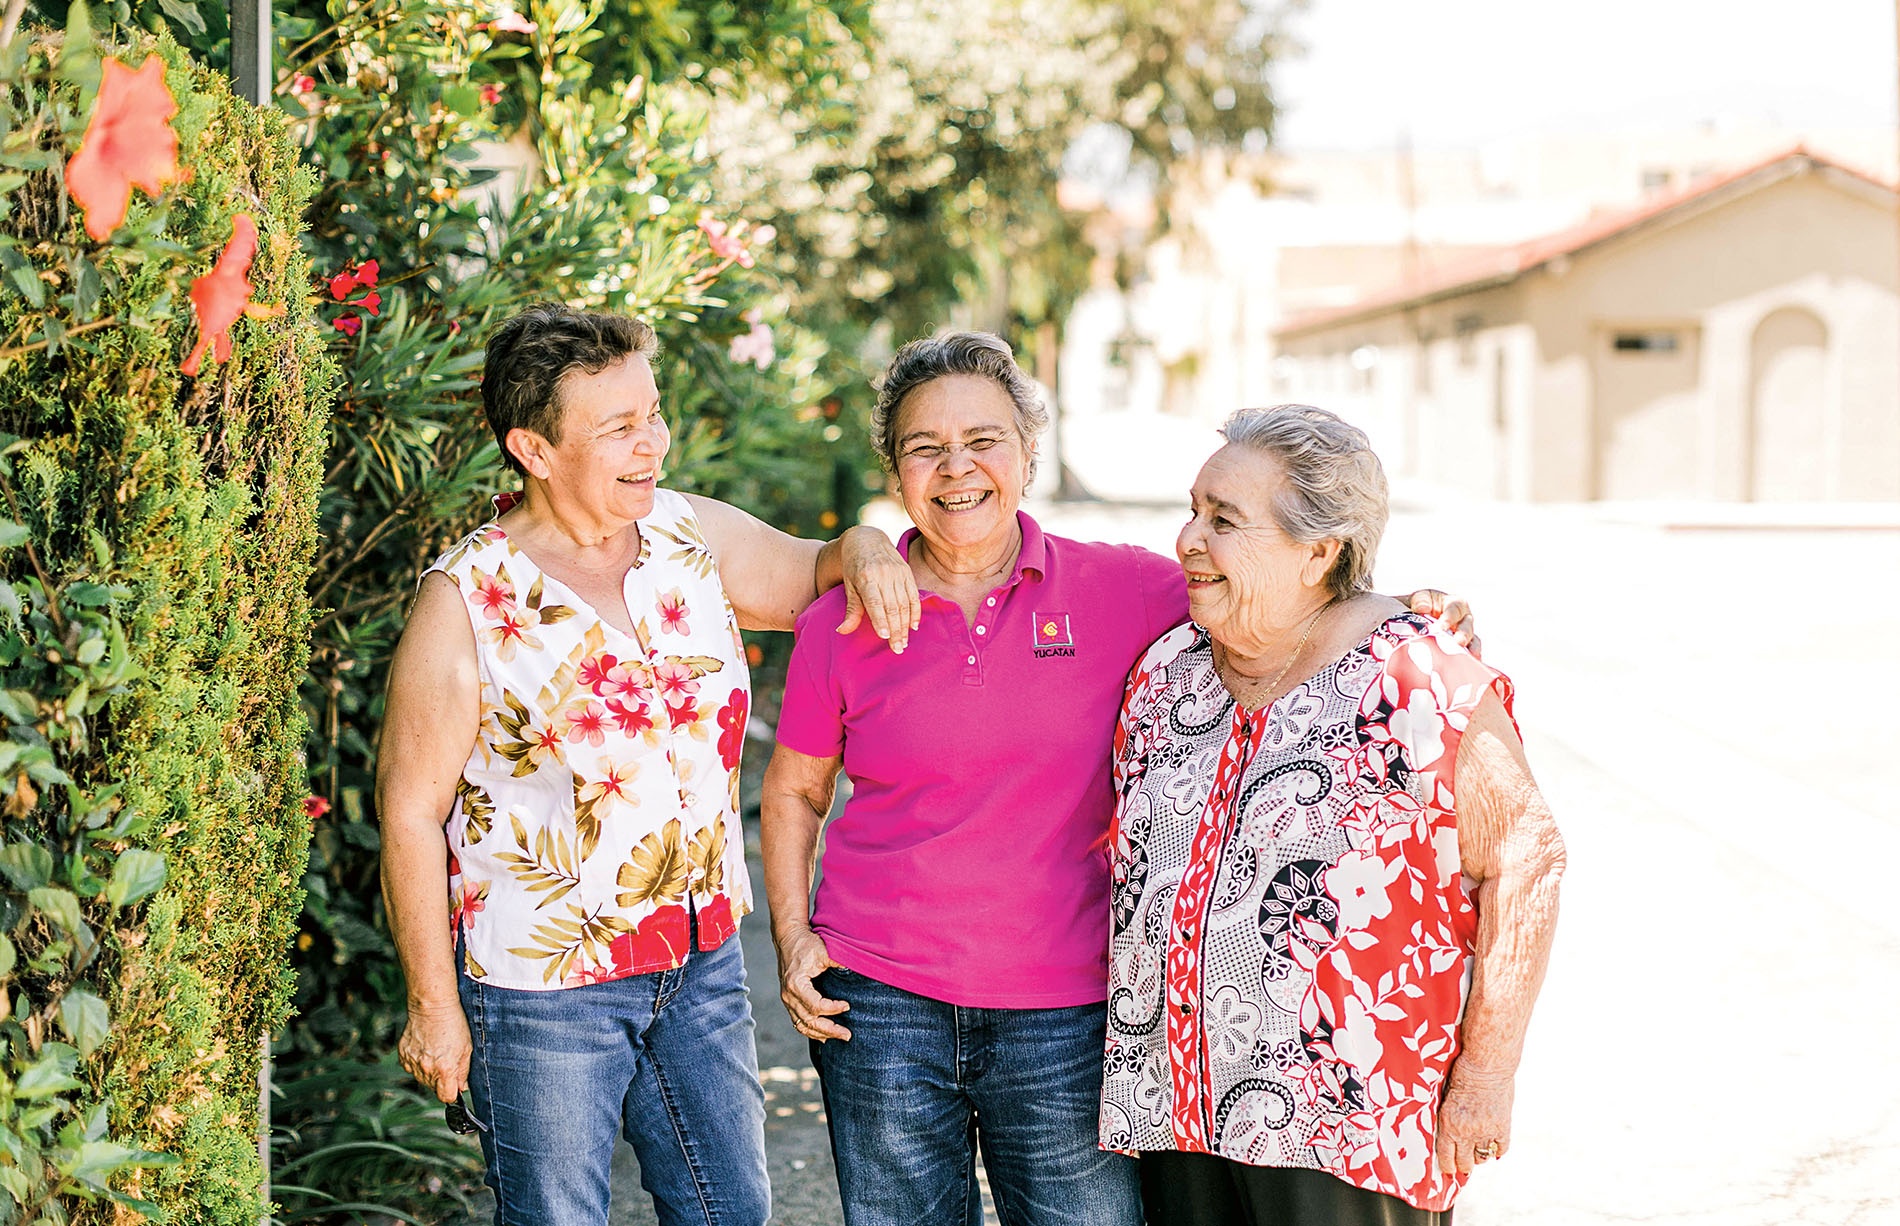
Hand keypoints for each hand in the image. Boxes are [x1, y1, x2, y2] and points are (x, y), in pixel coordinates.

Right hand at [397, 999, 472, 1103]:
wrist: (431, 1005)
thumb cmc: (453, 1023)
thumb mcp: (467, 1048)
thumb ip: (464, 1072)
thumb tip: (461, 1088)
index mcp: (444, 1069)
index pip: (446, 1097)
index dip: (452, 1093)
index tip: (454, 1085)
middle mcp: (426, 1069)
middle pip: (433, 1088)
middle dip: (441, 1080)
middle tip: (446, 1060)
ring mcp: (412, 1062)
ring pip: (422, 1078)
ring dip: (429, 1071)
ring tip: (436, 1051)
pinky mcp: (403, 1055)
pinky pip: (411, 1067)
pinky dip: (418, 1062)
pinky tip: (425, 1048)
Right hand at [776, 926, 851, 1041]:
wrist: (789, 938)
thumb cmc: (806, 944)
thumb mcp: (823, 950)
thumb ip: (838, 961)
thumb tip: (857, 970)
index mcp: (796, 984)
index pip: (816, 1006)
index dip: (833, 1009)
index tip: (848, 1005)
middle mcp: (788, 995)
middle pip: (809, 1021)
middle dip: (829, 1030)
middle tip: (847, 1035)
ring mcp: (787, 1000)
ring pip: (802, 1025)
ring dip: (820, 1033)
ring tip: (838, 1037)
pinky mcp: (789, 1000)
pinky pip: (797, 1021)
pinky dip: (810, 1030)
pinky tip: (823, 1035)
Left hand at [835, 526, 918, 652]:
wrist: (866, 540)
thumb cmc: (854, 567)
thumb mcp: (849, 586)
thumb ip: (851, 609)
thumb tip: (842, 631)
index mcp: (866, 576)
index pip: (875, 601)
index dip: (880, 619)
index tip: (884, 636)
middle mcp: (884, 573)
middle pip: (892, 606)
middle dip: (895, 630)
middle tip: (897, 649)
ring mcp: (897, 572)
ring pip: (904, 603)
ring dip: (905, 625)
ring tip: (904, 643)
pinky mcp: (907, 572)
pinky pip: (914, 595)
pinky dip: (915, 612)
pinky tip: (913, 627)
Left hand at [1407, 589, 1481, 657]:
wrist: (1415, 619)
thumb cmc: (1421, 606)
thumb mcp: (1419, 598)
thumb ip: (1421, 600)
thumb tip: (1422, 608)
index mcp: (1453, 604)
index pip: (1455, 609)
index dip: (1449, 617)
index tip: (1441, 627)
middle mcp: (1463, 620)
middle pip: (1467, 626)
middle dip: (1463, 635)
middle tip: (1458, 642)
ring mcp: (1464, 635)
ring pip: (1472, 641)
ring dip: (1470, 649)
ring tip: (1467, 657)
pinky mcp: (1461, 649)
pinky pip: (1468, 655)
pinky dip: (1468, 661)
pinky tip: (1466, 667)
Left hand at [1435, 1061, 1513, 1175]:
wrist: (1485, 1065)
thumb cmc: (1461, 1075)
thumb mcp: (1446, 1099)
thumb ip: (1448, 1118)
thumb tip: (1448, 1133)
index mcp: (1447, 1124)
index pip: (1445, 1157)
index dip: (1447, 1166)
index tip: (1448, 1170)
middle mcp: (1465, 1132)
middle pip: (1464, 1163)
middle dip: (1462, 1166)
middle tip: (1463, 1165)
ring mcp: (1485, 1131)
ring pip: (1482, 1158)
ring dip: (1479, 1157)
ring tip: (1477, 1153)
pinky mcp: (1502, 1127)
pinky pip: (1501, 1148)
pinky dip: (1498, 1150)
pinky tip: (1494, 1146)